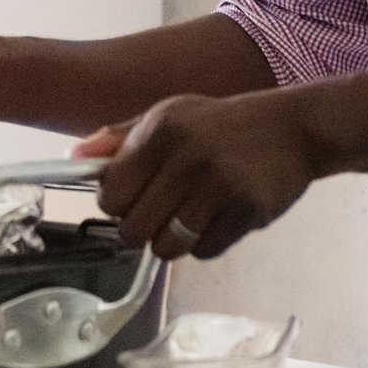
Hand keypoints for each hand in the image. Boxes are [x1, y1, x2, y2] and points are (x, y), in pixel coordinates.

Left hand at [75, 89, 321, 261]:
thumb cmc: (223, 125)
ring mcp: (219, 186)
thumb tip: (74, 157)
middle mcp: (187, 157)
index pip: (110, 195)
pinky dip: (206, 244)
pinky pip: (204, 252)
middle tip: (160, 213)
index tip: (131, 199)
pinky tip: (218, 217)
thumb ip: (120, 138)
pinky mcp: (246, 211)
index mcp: (161, 130)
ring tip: (189, 216)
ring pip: (166, 248)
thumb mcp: (170, 115)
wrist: (293, 128)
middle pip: (133, 230)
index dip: (116, 205)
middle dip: (141, 229)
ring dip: (172, 241)